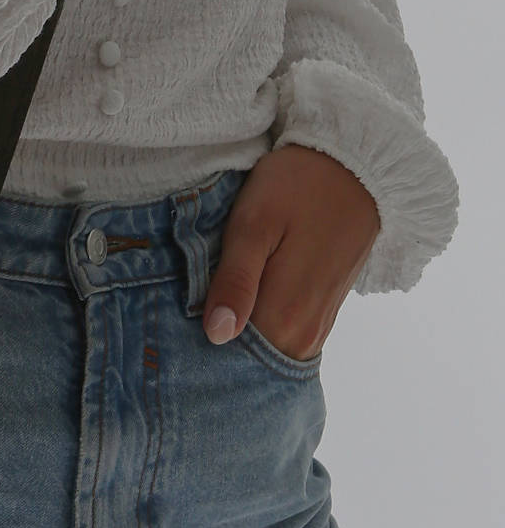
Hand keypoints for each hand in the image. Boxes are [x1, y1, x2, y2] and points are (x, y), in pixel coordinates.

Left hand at [201, 145, 380, 359]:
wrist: (353, 168)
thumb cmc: (296, 188)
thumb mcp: (253, 225)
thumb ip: (235, 281)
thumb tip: (216, 335)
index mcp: (284, 317)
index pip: (228, 358)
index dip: (197, 346)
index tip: (174, 327)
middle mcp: (305, 334)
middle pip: (246, 359)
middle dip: (213, 343)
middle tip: (184, 311)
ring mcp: (317, 326)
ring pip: (263, 348)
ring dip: (235, 333)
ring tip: (207, 302)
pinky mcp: (322, 313)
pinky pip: (281, 335)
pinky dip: (256, 325)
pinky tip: (235, 300)